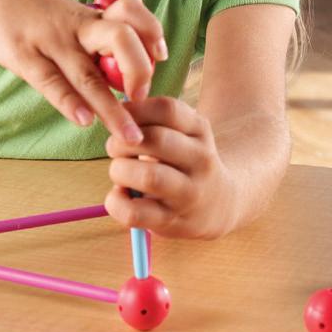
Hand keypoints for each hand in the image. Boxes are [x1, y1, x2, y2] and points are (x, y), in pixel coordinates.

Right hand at [0, 0, 166, 145]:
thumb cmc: (38, 7)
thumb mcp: (72, 16)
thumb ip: (96, 40)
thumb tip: (124, 74)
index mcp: (93, 17)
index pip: (132, 16)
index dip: (152, 33)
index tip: (161, 56)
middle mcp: (78, 29)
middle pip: (120, 39)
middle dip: (140, 71)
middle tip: (144, 98)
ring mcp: (52, 42)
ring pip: (88, 73)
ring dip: (112, 108)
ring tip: (129, 135)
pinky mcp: (25, 56)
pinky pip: (51, 82)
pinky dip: (69, 103)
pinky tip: (85, 120)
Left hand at [104, 97, 236, 239]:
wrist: (218, 204)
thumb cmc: (185, 161)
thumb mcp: (183, 132)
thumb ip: (155, 118)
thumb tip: (116, 111)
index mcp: (200, 129)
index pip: (167, 109)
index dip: (135, 110)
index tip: (120, 116)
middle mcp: (200, 159)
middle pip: (156, 140)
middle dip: (122, 142)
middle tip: (113, 147)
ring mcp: (189, 192)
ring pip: (149, 177)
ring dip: (120, 171)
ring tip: (119, 172)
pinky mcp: (173, 221)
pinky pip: (136, 213)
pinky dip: (116, 202)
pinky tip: (119, 195)